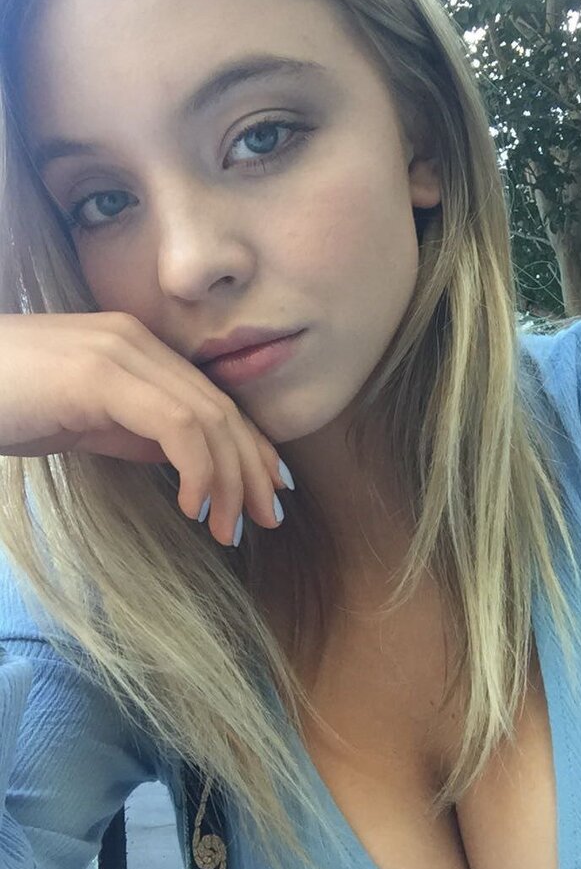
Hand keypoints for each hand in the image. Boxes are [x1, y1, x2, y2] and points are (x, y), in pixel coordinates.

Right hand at [0, 311, 291, 545]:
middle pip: (221, 408)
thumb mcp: (84, 423)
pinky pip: (176, 424)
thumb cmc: (4, 404)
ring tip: (230, 528)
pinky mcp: (100, 373)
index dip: (250, 448)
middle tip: (265, 520)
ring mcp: (119, 351)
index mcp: (136, 348)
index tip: (268, 493)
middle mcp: (137, 340)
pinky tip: (193, 507)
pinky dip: (197, 469)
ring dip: (229, 480)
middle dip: (252, 469)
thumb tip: (187, 461)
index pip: (213, 400)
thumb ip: (135, 431)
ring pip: (207, 417)